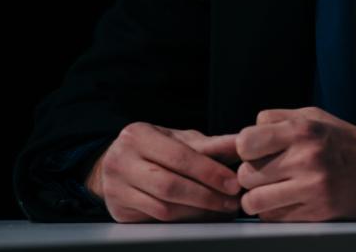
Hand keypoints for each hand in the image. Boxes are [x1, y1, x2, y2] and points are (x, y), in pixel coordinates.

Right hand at [85, 122, 241, 222]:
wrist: (118, 163)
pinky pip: (157, 221)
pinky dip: (184, 220)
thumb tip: (239, 143)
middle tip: (231, 202)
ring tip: (221, 210)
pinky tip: (201, 216)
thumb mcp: (178, 139)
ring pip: (164, 208)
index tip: (233, 183)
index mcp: (137, 135)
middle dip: (206, 196)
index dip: (209, 172)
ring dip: (198, 212)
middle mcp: (121, 161)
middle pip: (170, 185)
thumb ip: (209, 144)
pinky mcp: (120, 212)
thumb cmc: (155, 148)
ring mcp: (116, 189)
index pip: (179, 157)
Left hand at [234, 107, 355, 220]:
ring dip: (257, 198)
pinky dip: (273, 212)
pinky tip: (288, 201)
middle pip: (246, 173)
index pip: (246, 141)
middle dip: (250, 175)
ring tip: (271, 190)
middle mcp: (306, 157)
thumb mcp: (316, 118)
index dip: (245, 148)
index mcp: (304, 129)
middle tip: (265, 173)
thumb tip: (242, 134)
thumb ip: (279, 120)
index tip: (254, 151)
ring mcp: (311, 188)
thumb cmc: (350, 143)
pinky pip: (272, 218)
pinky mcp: (317, 213)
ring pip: (254, 201)